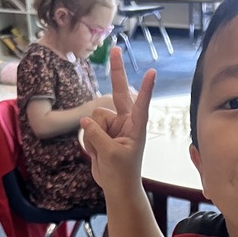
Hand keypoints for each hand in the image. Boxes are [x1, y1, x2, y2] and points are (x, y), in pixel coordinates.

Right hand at [81, 47, 155, 192]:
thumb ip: (98, 135)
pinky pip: (87, 128)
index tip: (152, 72)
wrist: (116, 187)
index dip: (145, 89)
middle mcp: (125, 122)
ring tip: (103, 152)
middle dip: (116, 72)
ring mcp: (112, 126)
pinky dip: (89, 142)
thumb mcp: (111, 155)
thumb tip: (85, 121)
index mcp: (136, 127)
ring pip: (95, 117)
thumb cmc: (121, 174)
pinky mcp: (101, 132)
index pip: (141, 104)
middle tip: (116, 49)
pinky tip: (98, 152)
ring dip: (94, 136)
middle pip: (118, 92)